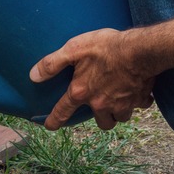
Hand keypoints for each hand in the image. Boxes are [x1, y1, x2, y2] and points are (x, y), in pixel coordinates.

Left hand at [30, 27, 158, 129]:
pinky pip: (139, 106)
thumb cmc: (106, 47)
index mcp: (82, 92)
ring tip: (119, 100)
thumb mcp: (73, 49)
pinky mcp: (139, 99)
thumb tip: (33, 76)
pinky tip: (138, 91)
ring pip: (120, 117)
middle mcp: (101, 103)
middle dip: (100, 118)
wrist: (140, 50)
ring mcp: (122, 104)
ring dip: (119, 112)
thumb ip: (52, 63)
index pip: (63, 111)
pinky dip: (138, 101)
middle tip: (100, 108)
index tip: (50, 126)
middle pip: (101, 123)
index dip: (54, 120)